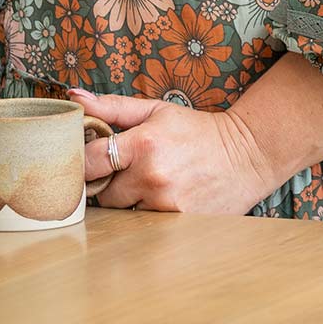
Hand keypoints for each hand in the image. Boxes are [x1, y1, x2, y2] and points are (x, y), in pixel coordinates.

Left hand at [70, 87, 280, 215]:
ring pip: (122, 213)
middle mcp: (152, 177)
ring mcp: (165, 205)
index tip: (89, 162)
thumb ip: (112, 107)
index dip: (82, 164)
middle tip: (122, 174)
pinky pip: (144, 226)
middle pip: (102, 194)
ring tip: (146, 187)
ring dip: (127, 203)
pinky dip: (146, 216)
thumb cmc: (198, 131)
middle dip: (107, 185)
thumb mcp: (157, 110)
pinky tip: (161, 201)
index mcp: (143, 143)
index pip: (88, 162)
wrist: (248, 155)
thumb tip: (73, 97)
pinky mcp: (178, 224)